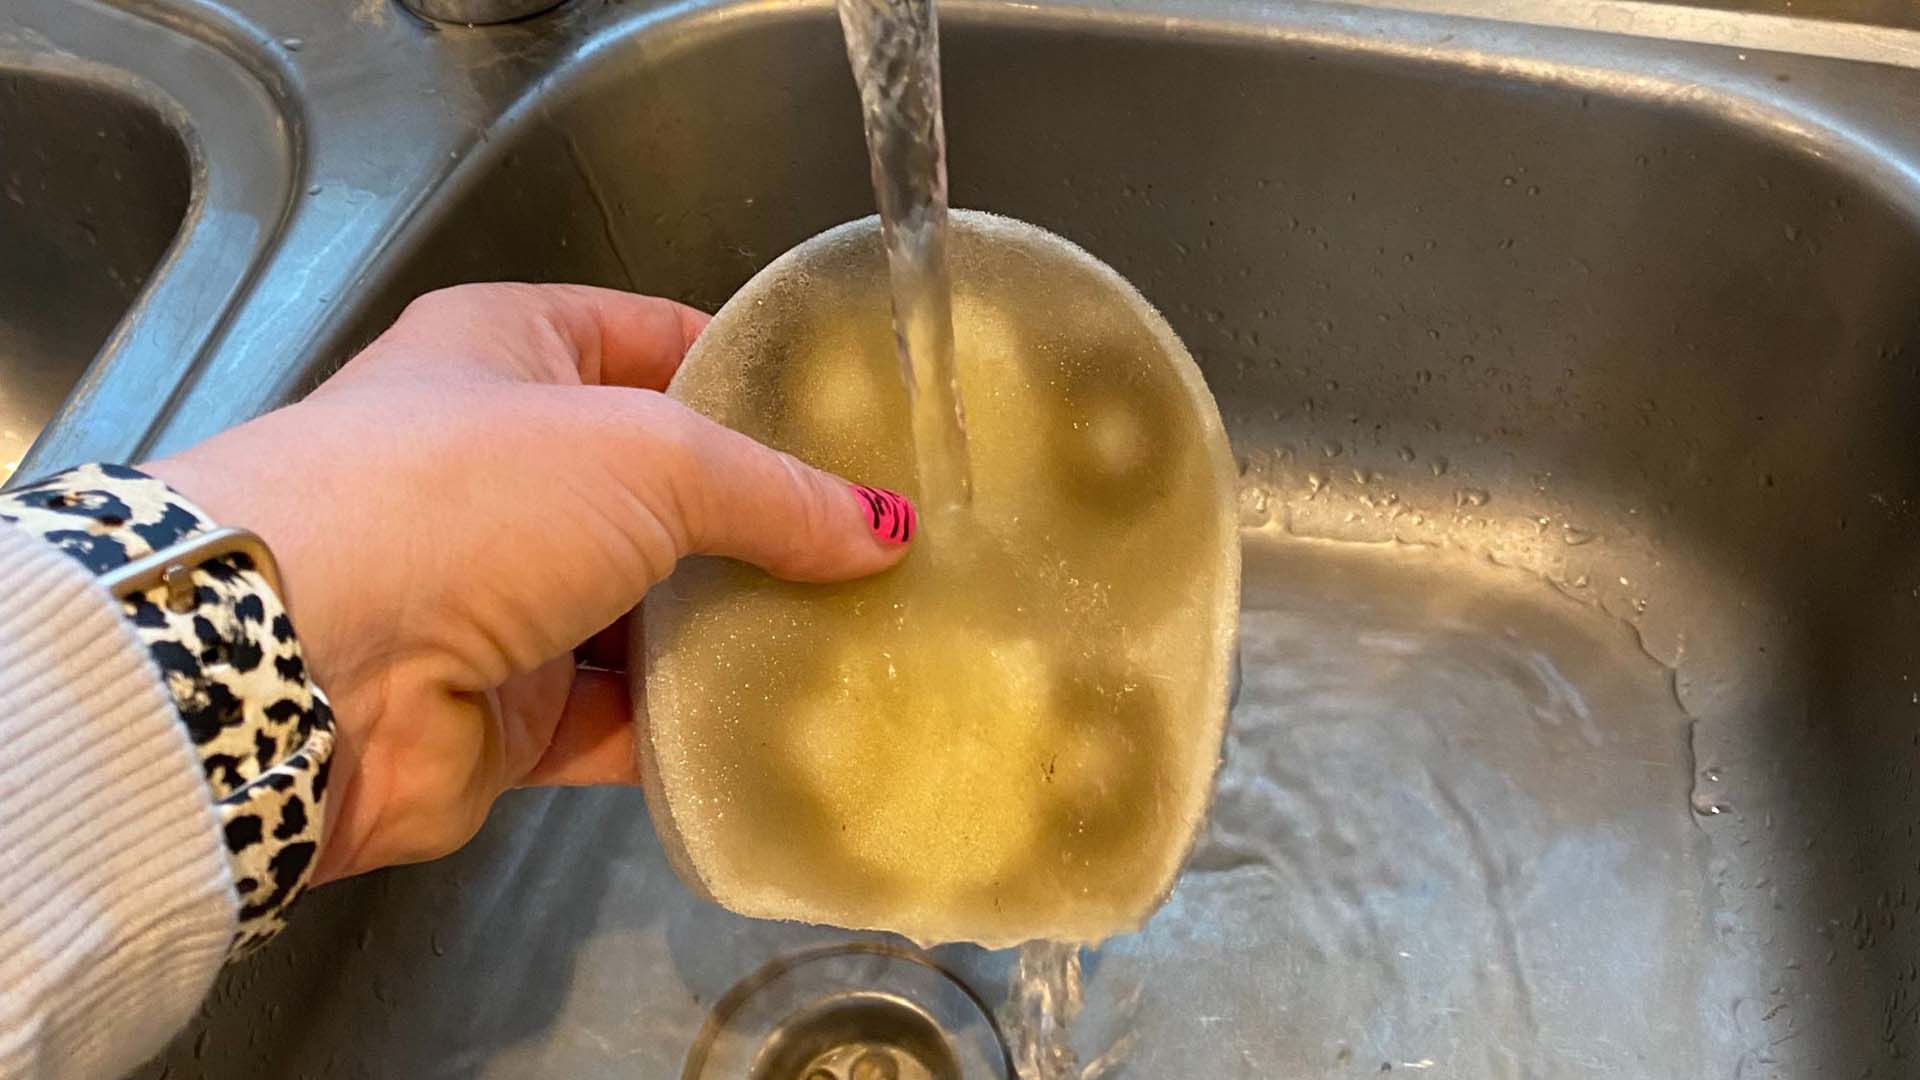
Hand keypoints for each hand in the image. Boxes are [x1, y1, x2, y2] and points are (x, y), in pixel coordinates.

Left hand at [147, 283, 911, 883]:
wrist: (302, 668)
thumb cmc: (464, 498)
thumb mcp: (645, 453)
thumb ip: (771, 492)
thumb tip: (884, 530)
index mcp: (508, 353)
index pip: (654, 340)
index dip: (752, 373)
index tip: (857, 420)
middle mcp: (499, 467)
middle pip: (661, 489)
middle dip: (762, 521)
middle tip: (884, 549)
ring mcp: (497, 595)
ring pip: (646, 611)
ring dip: (735, 630)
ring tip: (860, 639)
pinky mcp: (504, 713)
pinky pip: (619, 716)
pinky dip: (690, 723)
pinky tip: (782, 725)